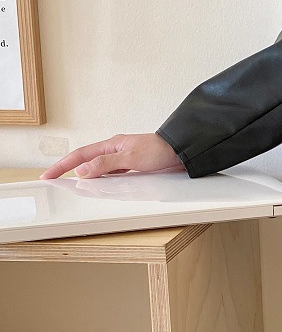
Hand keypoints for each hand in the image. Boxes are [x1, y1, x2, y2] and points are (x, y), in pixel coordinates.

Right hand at [38, 133, 184, 179]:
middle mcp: (116, 150)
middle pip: (87, 161)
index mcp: (111, 145)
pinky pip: (113, 173)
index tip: (49, 175)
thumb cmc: (160, 150)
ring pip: (100, 168)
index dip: (63, 165)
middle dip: (69, 169)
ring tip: (73, 185)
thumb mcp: (130, 158)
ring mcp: (124, 158)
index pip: (80, 155)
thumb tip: (82, 171)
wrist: (182, 150)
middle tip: (55, 180)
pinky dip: (104, 180)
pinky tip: (102, 186)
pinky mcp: (134, 166)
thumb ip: (105, 164)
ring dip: (87, 176)